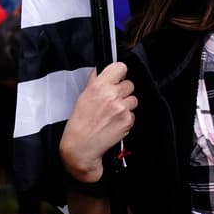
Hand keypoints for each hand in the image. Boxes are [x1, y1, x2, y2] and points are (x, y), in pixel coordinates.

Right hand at [59, 62, 136, 184]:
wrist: (82, 146)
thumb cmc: (80, 123)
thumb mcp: (83, 97)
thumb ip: (95, 81)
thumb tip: (100, 70)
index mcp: (99, 86)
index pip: (120, 67)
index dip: (120, 73)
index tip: (118, 78)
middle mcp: (111, 95)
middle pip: (130, 84)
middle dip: (123, 91)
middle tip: (113, 100)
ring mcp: (121, 108)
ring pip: (134, 99)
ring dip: (126, 105)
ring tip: (113, 113)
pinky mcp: (127, 120)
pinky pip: (133, 114)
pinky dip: (126, 118)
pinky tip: (115, 122)